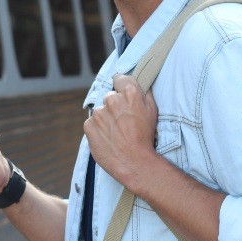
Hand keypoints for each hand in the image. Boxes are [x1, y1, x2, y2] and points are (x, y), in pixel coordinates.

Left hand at [83, 74, 158, 188]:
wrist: (134, 162)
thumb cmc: (146, 138)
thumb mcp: (152, 111)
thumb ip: (144, 93)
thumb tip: (139, 83)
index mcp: (129, 93)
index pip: (119, 78)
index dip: (121, 87)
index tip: (122, 95)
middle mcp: (112, 99)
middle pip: (110, 97)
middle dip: (114, 106)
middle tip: (123, 122)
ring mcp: (99, 112)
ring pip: (101, 111)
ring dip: (106, 119)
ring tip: (116, 133)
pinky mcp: (89, 125)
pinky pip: (92, 123)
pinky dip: (97, 129)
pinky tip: (108, 138)